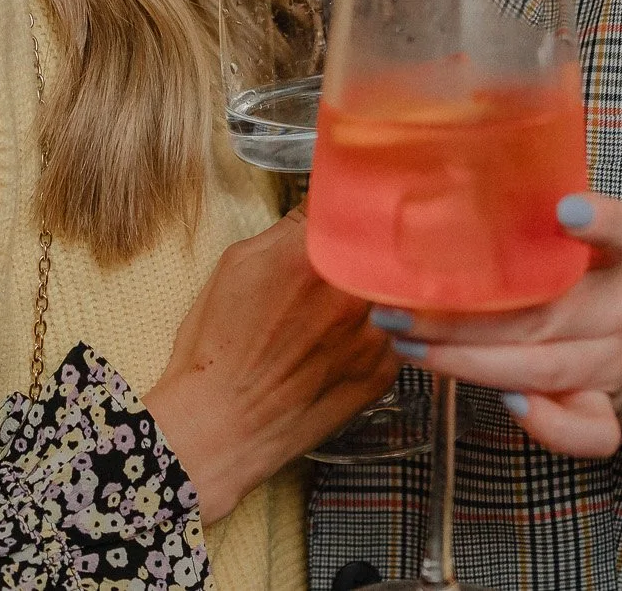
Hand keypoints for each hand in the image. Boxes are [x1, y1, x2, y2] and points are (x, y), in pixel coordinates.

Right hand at [145, 208, 400, 520]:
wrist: (222, 427)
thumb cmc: (218, 349)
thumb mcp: (236, 265)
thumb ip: (288, 229)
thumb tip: (320, 207)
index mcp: (312, 255)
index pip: (355, 200)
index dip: (357, 194)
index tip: (356, 194)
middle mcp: (351, 292)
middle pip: (388, 240)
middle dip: (380, 232)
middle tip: (370, 231)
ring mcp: (375, 334)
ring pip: (404, 284)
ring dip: (394, 274)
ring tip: (373, 274)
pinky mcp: (385, 371)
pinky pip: (404, 328)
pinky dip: (392, 318)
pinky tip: (366, 321)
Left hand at [369, 193, 621, 458]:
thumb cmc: (573, 286)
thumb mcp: (563, 245)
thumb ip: (521, 224)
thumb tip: (431, 197)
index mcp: (613, 257)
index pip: (621, 231)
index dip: (598, 221)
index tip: (566, 211)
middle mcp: (618, 308)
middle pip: (545, 313)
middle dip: (461, 315)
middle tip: (397, 309)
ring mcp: (613, 362)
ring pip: (544, 368)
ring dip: (468, 361)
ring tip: (410, 345)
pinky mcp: (605, 409)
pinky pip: (585, 430)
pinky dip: (548, 424)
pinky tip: (509, 404)